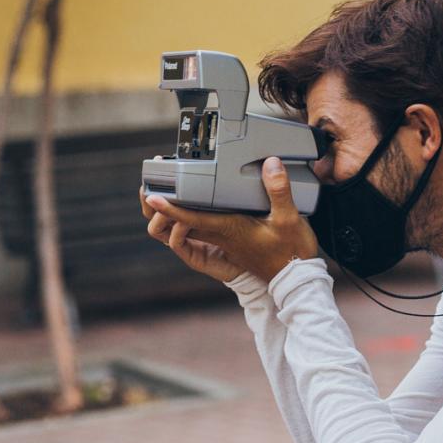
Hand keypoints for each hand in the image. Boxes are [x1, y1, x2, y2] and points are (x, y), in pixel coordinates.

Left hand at [143, 158, 318, 282]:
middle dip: (161, 210)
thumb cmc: (291, 251)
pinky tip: (188, 206)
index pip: (192, 218)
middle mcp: (220, 236)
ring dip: (171, 216)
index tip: (152, 197)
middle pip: (180, 225)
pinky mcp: (227, 243)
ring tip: (160, 194)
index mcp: (229, 230)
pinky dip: (186, 220)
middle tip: (148, 189)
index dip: (170, 208)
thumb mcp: (289, 219)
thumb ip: (279, 190)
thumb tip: (270, 163)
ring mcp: (222, 241)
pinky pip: (199, 231)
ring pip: (187, 229)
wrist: (294, 279)